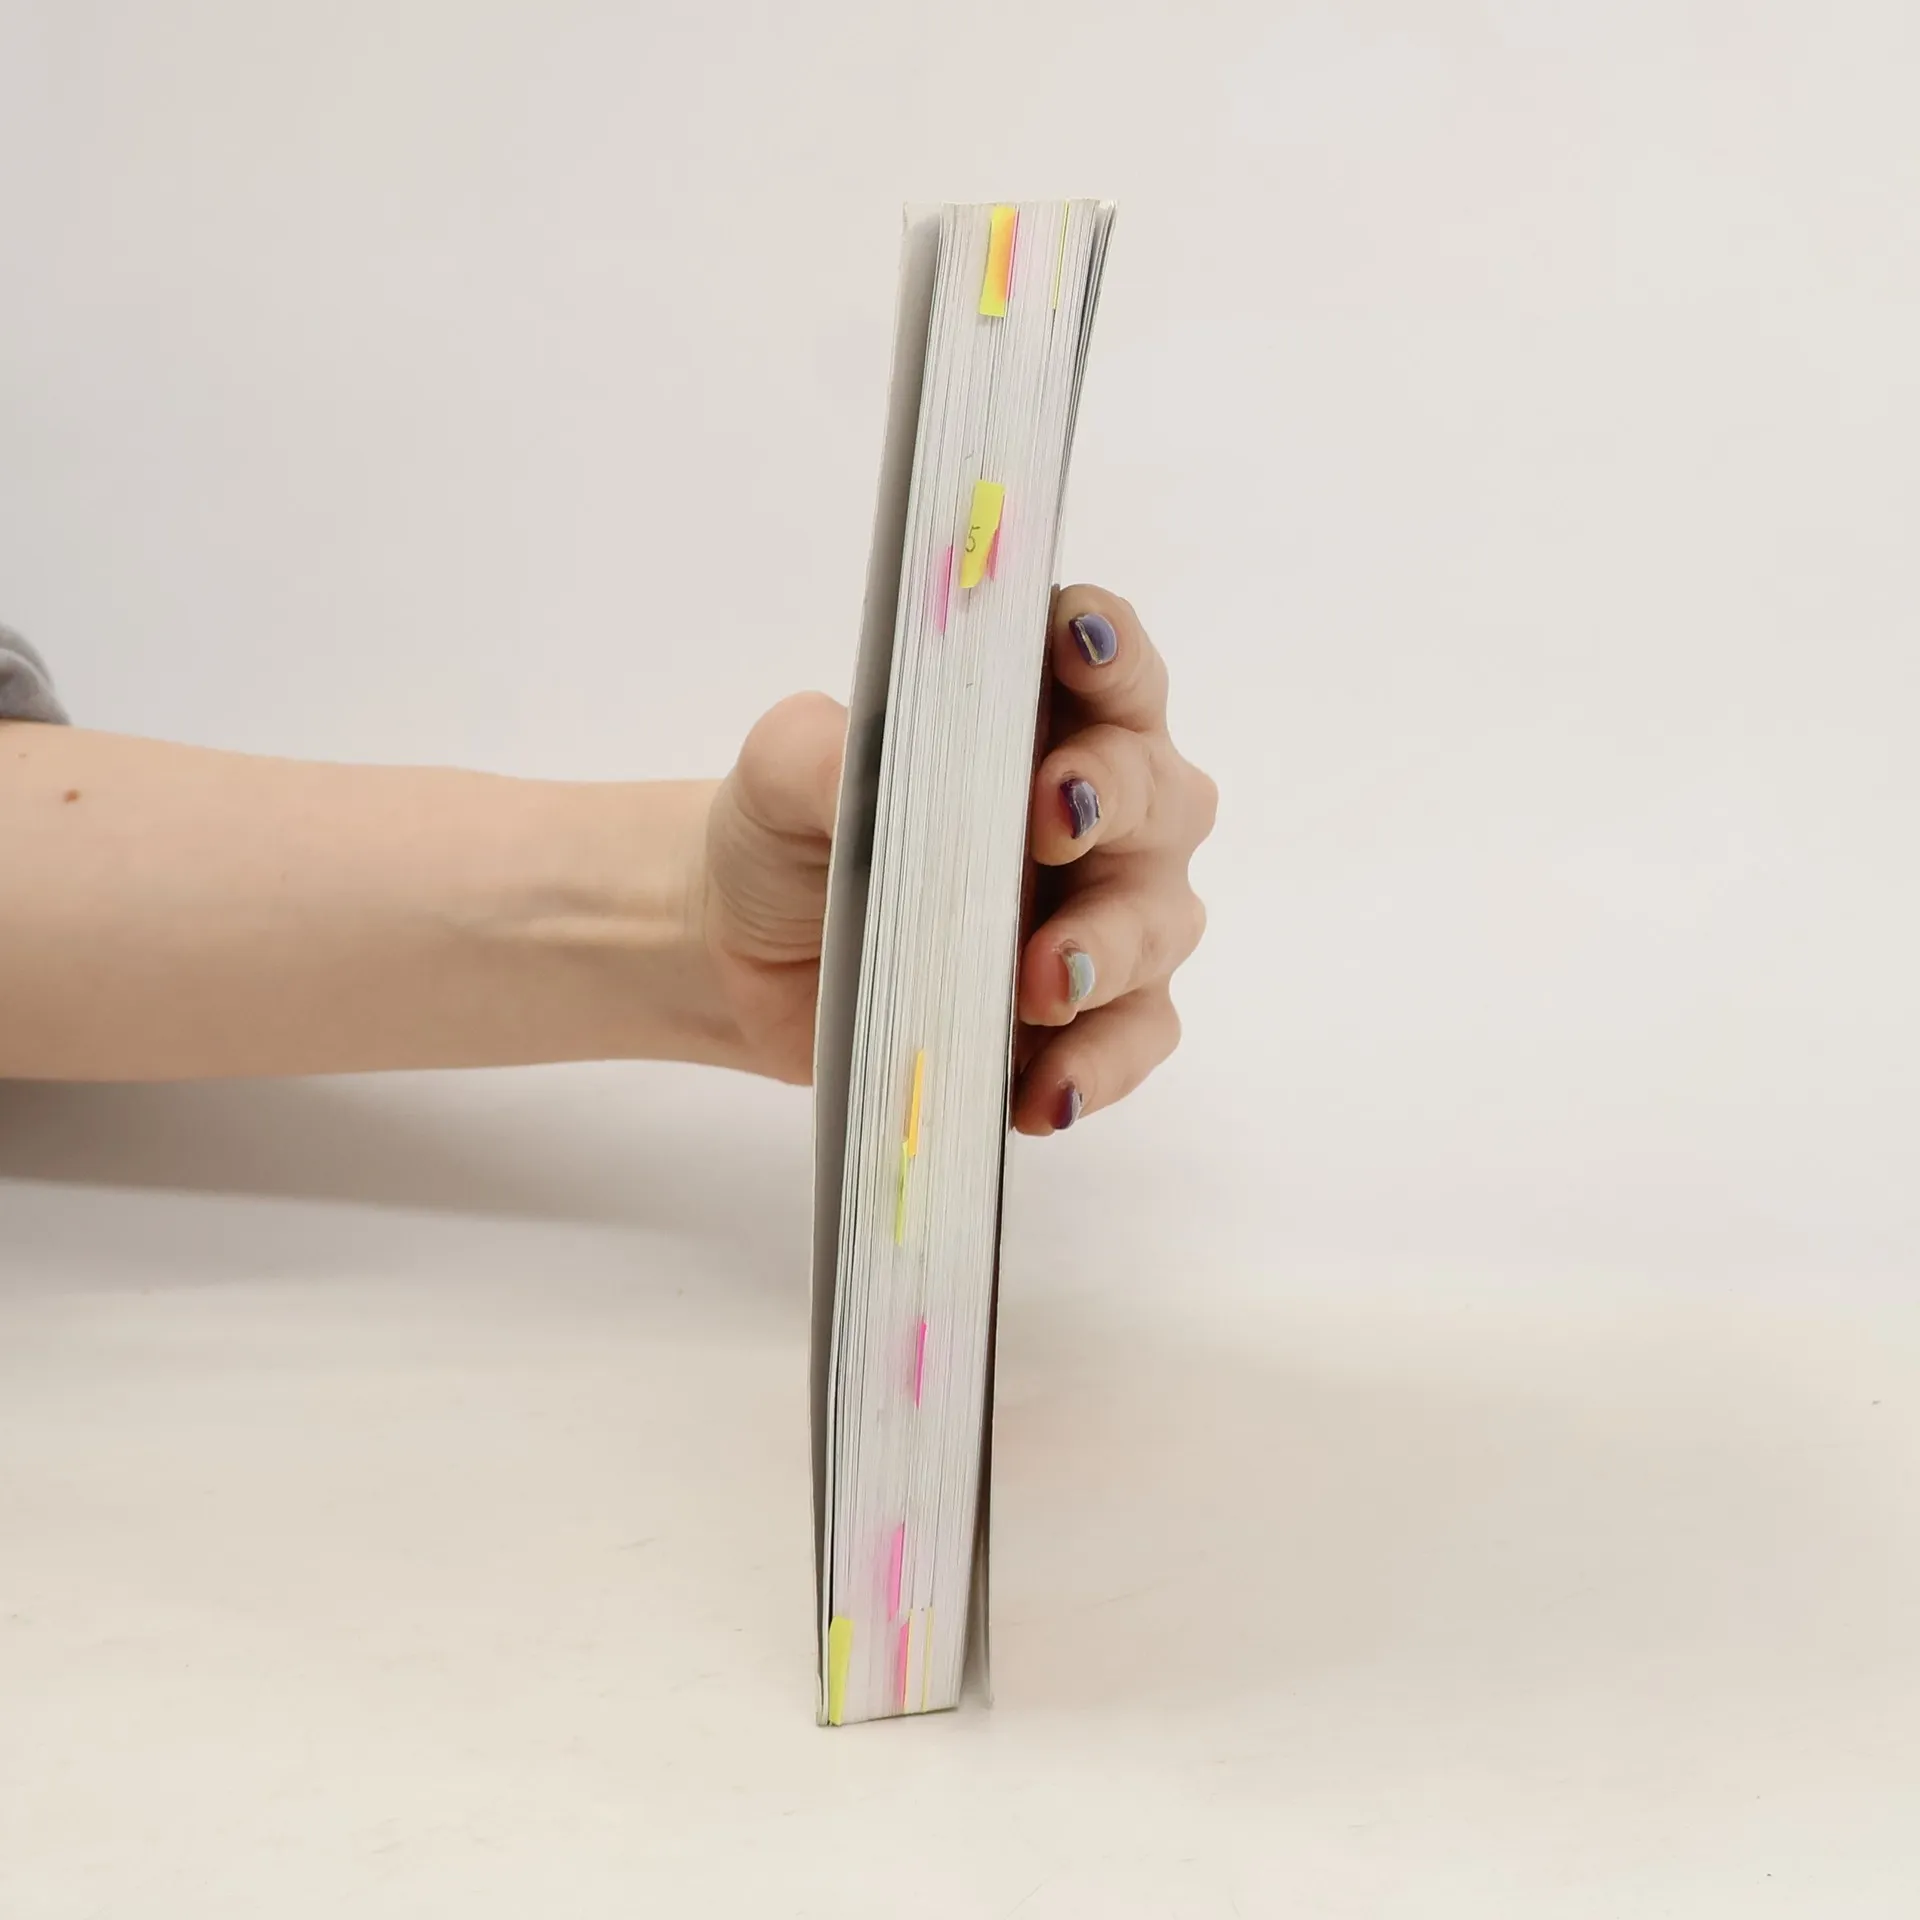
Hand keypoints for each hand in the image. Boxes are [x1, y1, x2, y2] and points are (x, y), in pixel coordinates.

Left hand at [700, 585, 1215, 1122]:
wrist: (746, 951)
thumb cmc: (792, 832)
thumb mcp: (780, 774)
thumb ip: (821, 751)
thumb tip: (865, 770)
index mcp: (1049, 723)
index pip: (1112, 670)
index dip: (1111, 651)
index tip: (1076, 643)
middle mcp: (1103, 815)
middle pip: (1158, 794)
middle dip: (1111, 800)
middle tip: (1048, 820)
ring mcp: (1107, 922)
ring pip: (1158, 926)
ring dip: (1107, 949)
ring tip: (1041, 982)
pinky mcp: (1083, 1021)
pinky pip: (1132, 1041)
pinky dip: (1098, 1066)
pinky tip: (1043, 1090)